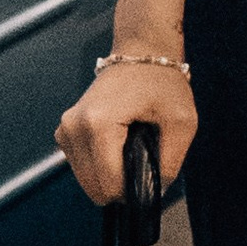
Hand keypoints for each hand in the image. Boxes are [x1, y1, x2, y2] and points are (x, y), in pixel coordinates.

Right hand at [55, 61, 196, 206]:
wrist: (140, 52)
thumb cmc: (162, 83)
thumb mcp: (182, 122)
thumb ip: (171, 163)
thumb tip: (155, 193)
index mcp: (98, 124)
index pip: (110, 184)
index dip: (135, 190)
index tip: (153, 174)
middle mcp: (73, 127)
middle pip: (94, 188)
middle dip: (121, 184)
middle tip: (143, 160)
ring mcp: (65, 129)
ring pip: (87, 181)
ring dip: (110, 176)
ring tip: (131, 149)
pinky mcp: (64, 132)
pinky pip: (82, 168)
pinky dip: (101, 167)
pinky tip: (118, 147)